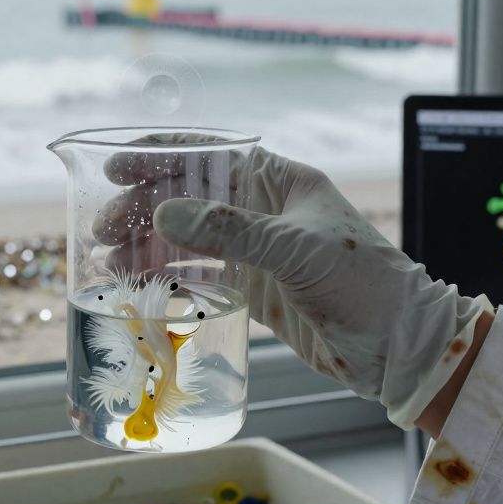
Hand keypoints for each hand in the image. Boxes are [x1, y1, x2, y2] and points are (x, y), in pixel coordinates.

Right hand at [97, 142, 490, 428]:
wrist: (397, 349)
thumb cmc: (365, 286)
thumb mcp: (295, 251)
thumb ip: (230, 231)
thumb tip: (166, 214)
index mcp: (282, 181)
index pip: (211, 154)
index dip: (161, 156)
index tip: (117, 167)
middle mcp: (265, 210)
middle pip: (189, 195)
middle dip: (144, 208)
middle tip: (104, 228)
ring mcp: (258, 250)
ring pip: (188, 238)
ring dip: (148, 246)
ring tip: (110, 260)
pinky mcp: (255, 289)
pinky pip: (201, 274)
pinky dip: (169, 276)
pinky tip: (138, 282)